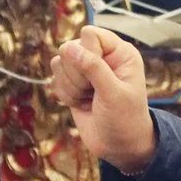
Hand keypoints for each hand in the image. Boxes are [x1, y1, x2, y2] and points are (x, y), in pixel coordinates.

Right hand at [51, 25, 157, 171]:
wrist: (118, 146)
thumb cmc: (125, 119)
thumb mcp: (114, 93)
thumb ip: (93, 68)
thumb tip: (68, 47)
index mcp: (120, 52)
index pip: (89, 34)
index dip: (87, 53)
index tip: (98, 77)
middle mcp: (102, 56)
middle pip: (69, 47)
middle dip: (77, 75)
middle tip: (94, 92)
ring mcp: (85, 69)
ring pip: (58, 63)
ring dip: (71, 87)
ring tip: (89, 99)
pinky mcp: (72, 82)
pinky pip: (55, 79)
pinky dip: (65, 95)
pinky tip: (82, 104)